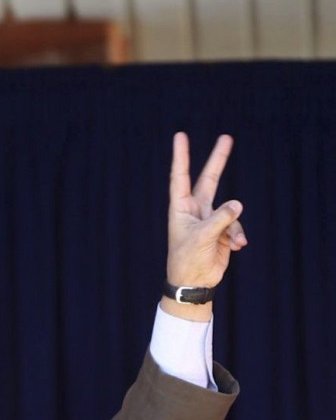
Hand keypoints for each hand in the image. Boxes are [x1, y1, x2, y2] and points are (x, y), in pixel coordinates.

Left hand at [167, 132, 245, 291]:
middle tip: (226, 137)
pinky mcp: (222, 231)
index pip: (181, 177)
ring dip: (233, 225)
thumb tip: (238, 204)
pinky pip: (236, 226)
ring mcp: (210, 219)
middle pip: (209, 179)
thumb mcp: (202, 238)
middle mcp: (196, 210)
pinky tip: (237, 246)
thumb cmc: (188, 260)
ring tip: (230, 241)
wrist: (194, 282)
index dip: (182, 157)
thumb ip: (220, 219)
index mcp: (182, 208)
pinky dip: (238, 235)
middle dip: (218, 160)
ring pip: (230, 209)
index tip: (180, 136)